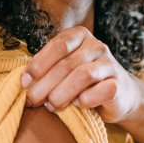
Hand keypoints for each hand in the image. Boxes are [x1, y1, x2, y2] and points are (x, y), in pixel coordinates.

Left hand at [20, 26, 143, 124]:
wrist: (119, 95)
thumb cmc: (82, 82)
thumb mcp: (64, 69)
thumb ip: (46, 69)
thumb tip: (24, 82)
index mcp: (80, 36)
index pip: (58, 45)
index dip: (38, 64)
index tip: (24, 83)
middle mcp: (97, 46)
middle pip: (66, 64)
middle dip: (44, 85)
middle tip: (32, 101)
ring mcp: (110, 64)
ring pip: (82, 76)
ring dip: (61, 94)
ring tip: (51, 106)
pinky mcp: (119, 85)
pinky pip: (100, 91)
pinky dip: (85, 100)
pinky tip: (76, 105)